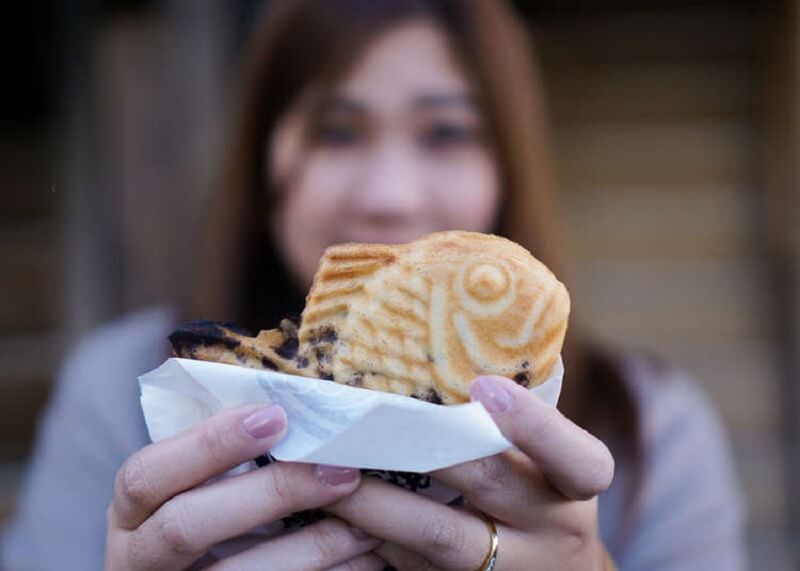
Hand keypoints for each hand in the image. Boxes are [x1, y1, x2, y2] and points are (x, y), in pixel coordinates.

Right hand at [105, 404, 378, 569]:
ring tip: (368, 525)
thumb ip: (221, 458)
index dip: (209, 443)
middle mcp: (137, 558)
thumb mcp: (191, 490)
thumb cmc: (201, 522)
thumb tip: (293, 407)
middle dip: (270, 494)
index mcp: (132, 512)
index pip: (146, 474)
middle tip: (342, 472)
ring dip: (312, 548)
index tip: (276, 417)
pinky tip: (363, 560)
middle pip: (187, 526)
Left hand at [327, 375, 614, 569]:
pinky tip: (332, 510)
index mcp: (577, 486)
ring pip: (437, 535)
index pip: (579, 459)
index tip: (481, 385)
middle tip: (365, 413)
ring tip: (328, 466)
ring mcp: (508, 570)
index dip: (533, 423)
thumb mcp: (548, 463)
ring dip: (377, 500)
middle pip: (488, 482)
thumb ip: (515, 424)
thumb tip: (449, 351)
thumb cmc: (541, 495)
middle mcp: (553, 530)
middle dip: (423, 443)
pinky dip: (371, 537)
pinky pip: (412, 567)